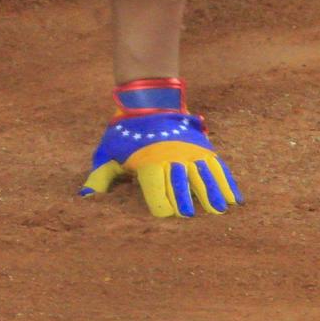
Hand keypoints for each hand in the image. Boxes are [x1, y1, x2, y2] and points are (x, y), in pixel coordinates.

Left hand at [79, 111, 241, 218]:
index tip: (167, 215)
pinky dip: (227, 184)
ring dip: (212, 194)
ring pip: (203, 176)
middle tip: (191, 216)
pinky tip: (234, 200)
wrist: (148, 103)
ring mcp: (190, 152)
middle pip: (180, 184)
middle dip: (185, 201)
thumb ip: (100, 176)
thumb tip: (85, 197)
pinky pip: (218, 168)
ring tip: (219, 210)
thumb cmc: (125, 134)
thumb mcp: (108, 152)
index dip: (161, 203)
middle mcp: (171, 158)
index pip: (156, 189)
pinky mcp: (204, 149)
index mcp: (148, 162)